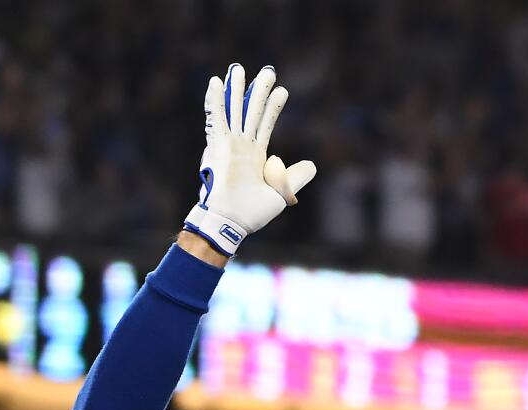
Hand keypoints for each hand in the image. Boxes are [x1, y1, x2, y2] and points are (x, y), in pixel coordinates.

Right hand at [183, 62, 315, 256]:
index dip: (273, 107)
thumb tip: (312, 164)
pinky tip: (216, 82)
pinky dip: (215, 100)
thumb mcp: (282, 193)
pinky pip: (216, 118)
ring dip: (236, 89)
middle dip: (258, 91)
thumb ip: (296, 177)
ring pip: (234, 110)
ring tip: (238, 69)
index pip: (265, 124)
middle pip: (251, 112)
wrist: (232, 222)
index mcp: (255, 156)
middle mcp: (241, 147)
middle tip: (268, 71)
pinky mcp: (218, 146)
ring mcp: (229, 145)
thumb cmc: (252, 213)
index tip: (282, 90)